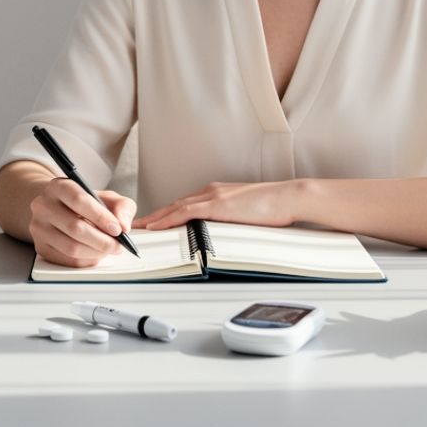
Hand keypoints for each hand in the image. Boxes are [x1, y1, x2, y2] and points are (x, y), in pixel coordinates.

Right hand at [29, 179, 136, 267]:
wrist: (58, 209)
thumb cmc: (85, 203)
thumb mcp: (106, 197)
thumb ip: (121, 206)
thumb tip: (124, 225)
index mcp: (59, 186)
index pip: (79, 200)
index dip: (100, 217)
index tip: (118, 229)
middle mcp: (44, 205)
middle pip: (75, 228)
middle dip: (102, 240)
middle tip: (118, 245)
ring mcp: (39, 228)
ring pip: (71, 247)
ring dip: (96, 252)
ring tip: (109, 249)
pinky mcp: (41, 248)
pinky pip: (67, 260)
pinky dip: (87, 260)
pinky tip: (96, 253)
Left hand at [132, 181, 301, 230]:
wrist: (288, 197)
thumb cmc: (274, 208)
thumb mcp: (247, 216)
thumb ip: (232, 222)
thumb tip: (223, 236)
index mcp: (218, 193)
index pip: (186, 204)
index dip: (167, 214)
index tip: (154, 223)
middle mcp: (211, 191)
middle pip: (176, 204)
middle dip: (155, 216)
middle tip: (138, 226)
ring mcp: (213, 196)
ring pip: (176, 207)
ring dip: (156, 218)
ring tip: (140, 228)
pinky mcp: (218, 204)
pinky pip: (186, 212)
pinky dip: (168, 219)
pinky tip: (157, 226)